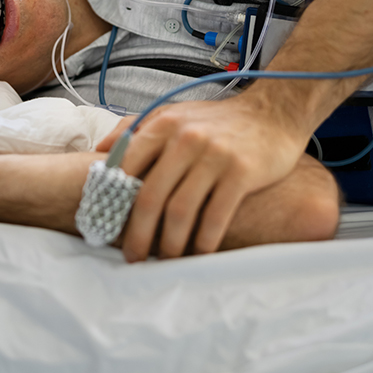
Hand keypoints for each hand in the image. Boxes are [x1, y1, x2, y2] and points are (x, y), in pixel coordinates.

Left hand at [97, 95, 310, 261]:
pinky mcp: (242, 172)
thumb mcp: (173, 113)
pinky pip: (216, 216)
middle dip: (138, 234)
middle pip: (150, 196)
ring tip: (166, 260)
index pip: (126, 168)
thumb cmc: (218, 120)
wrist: (273, 112)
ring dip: (170, 244)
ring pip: (181, 211)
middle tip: (134, 257)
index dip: (113, 202)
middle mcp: (185, 138)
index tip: (108, 227)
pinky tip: (199, 254)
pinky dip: (204, 242)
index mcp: (163, 124)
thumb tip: (99, 152)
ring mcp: (215, 155)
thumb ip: (135, 128)